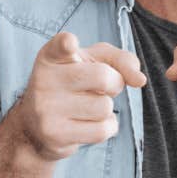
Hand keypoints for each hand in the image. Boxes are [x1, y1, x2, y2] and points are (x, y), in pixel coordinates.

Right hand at [13, 31, 146, 161]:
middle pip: (104, 78)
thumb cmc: (74, 85)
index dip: (68, 43)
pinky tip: (88, 123)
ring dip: (105, 109)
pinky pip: (102, 130)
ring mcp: (47, 108)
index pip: (61, 45)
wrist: (36, 126)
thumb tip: (140, 80)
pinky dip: (105, 127)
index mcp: (52, 55)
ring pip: (104, 107)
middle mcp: (44, 79)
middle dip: (114, 84)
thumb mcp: (95, 62)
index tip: (70, 43)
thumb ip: (122, 60)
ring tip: (87, 107)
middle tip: (99, 88)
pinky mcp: (54, 134)